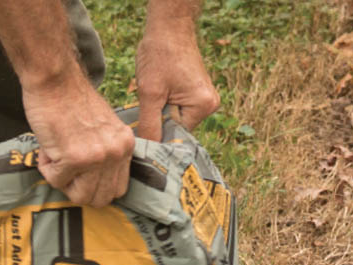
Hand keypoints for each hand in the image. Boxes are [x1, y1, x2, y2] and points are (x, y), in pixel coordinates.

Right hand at [22, 69, 135, 206]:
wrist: (55, 78)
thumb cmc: (71, 100)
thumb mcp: (103, 129)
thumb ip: (105, 155)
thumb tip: (94, 183)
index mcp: (126, 146)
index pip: (117, 190)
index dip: (95, 187)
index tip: (81, 175)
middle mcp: (116, 153)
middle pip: (99, 199)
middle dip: (78, 189)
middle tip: (66, 169)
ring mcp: (97, 157)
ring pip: (79, 196)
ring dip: (62, 181)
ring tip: (56, 156)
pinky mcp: (74, 157)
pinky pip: (56, 180)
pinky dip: (47, 168)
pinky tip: (48, 147)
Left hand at [135, 18, 219, 140]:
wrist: (169, 27)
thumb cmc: (160, 53)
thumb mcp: (150, 92)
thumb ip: (149, 124)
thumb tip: (148, 150)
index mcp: (202, 106)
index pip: (176, 135)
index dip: (158, 134)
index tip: (143, 131)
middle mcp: (209, 106)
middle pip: (177, 128)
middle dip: (159, 121)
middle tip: (147, 106)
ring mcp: (204, 100)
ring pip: (175, 119)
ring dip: (161, 112)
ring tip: (155, 95)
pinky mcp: (197, 94)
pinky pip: (178, 109)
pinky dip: (165, 105)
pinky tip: (160, 92)